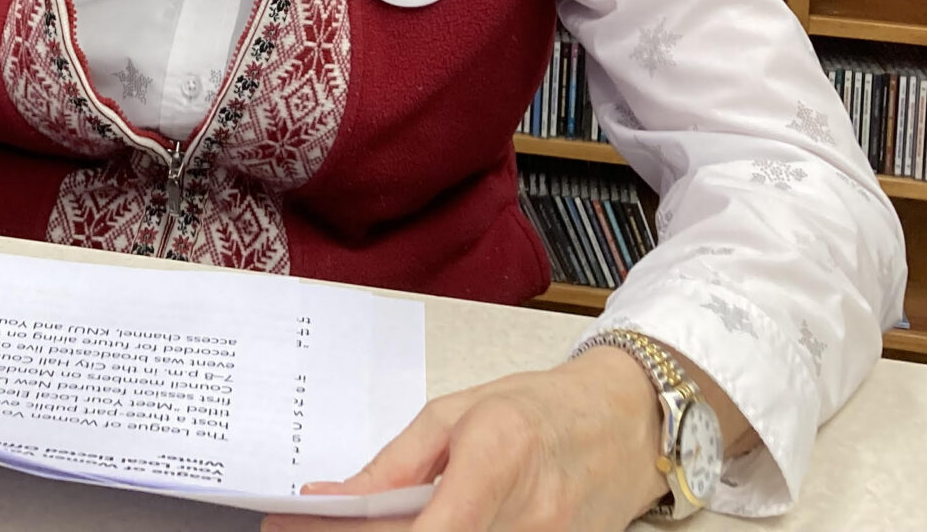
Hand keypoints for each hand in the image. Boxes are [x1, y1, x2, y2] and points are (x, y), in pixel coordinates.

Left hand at [261, 348, 671, 531]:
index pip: (425, 528)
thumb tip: (328, 497)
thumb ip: (393, 464)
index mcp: (497, 454)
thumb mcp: (456, 413)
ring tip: (369, 527)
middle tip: (316, 531)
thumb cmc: (537, 408)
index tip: (300, 528)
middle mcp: (529, 513)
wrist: (625, 425)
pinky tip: (417, 528)